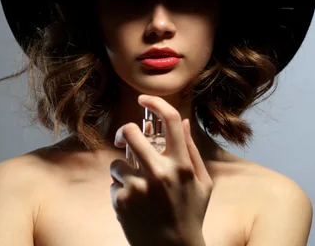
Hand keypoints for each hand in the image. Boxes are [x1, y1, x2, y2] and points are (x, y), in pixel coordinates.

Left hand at [109, 95, 213, 245]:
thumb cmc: (190, 214)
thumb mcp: (202, 183)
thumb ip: (191, 150)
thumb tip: (183, 121)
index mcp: (181, 166)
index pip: (170, 120)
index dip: (155, 103)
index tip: (144, 99)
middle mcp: (159, 173)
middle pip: (131, 133)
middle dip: (124, 132)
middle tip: (123, 137)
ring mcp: (138, 188)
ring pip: (117, 162)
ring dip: (123, 171)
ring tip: (138, 190)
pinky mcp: (121, 202)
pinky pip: (113, 184)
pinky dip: (120, 191)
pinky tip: (134, 205)